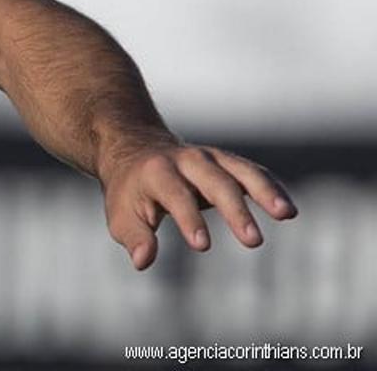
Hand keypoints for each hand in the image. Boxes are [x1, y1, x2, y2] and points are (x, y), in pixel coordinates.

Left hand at [99, 138, 296, 269]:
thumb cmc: (130, 192)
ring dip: (265, 191)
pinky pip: (253, 173)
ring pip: (240, 171)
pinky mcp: (227, 162)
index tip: (202, 245)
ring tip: (287, 214)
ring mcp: (209, 158)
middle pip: (214, 181)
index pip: (175, 195)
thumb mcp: (121, 214)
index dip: (189, 219)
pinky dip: (272, 187)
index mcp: (156, 171)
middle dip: (234, 210)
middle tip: (253, 241)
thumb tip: (143, 261)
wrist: (136, 150)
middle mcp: (185, 160)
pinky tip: (289, 209)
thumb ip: (134, 236)